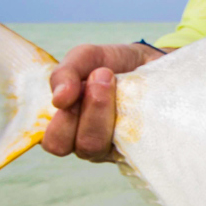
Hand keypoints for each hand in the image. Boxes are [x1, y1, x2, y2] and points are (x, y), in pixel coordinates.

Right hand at [42, 43, 166, 161]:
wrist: (148, 60)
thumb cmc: (109, 64)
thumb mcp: (83, 58)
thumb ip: (63, 75)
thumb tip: (59, 100)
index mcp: (70, 130)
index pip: (57, 143)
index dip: (64, 120)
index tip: (75, 89)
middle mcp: (93, 143)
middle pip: (86, 146)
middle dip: (93, 110)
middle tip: (102, 75)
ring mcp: (120, 147)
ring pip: (113, 144)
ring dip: (111, 109)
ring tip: (116, 81)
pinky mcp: (144, 144)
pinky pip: (139, 141)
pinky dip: (137, 116)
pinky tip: (138, 96)